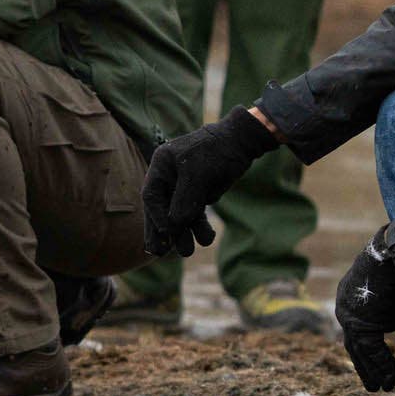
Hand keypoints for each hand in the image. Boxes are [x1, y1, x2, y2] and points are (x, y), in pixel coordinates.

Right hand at [141, 107, 279, 256]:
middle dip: (162, 232)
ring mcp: (184, 186)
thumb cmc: (216, 151)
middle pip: (161, 209)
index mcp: (161, 166)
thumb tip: (174, 226)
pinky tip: (206, 238)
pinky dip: (199, 226)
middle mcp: (169, 178)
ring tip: (187, 252)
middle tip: (157, 253)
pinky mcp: (200, 193)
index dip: (155, 216)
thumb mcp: (198, 174)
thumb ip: (184, 200)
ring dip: (184, 233)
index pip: (151, 196)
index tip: (165, 233)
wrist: (242, 141)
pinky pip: (195, 213)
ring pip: (179, 214)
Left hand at [336, 227, 394, 390]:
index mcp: (356, 305)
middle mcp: (347, 309)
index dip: (372, 357)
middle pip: (355, 346)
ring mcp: (348, 314)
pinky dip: (381, 364)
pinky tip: (391, 379)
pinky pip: (367, 348)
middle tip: (377, 387)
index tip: (382, 374)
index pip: (360, 337)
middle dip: (367, 368)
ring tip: (385, 388)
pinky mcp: (355, 319)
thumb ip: (394, 325)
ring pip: (360, 350)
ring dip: (374, 370)